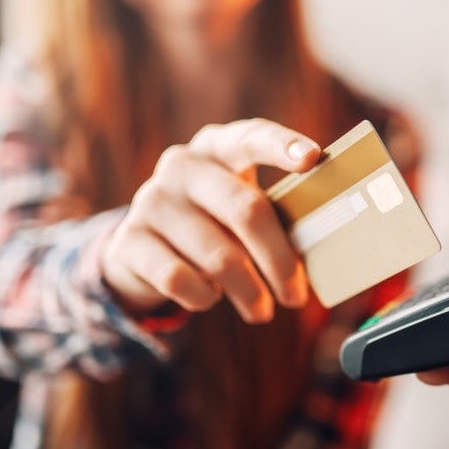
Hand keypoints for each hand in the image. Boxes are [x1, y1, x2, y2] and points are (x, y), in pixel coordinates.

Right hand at [100, 119, 319, 323]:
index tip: (312, 158)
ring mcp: (151, 199)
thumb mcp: (241, 208)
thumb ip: (273, 216)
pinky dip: (205, 297)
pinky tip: (211, 297)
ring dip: (249, 292)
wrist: (145, 249)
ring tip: (262, 311)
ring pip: (218, 256)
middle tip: (296, 297)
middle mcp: (183, 165)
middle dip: (279, 261)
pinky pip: (180, 279)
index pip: (251, 137)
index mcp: (218, 148)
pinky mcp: (129, 240)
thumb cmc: (216, 225)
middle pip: (246, 211)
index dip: (282, 146)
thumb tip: (320, 250)